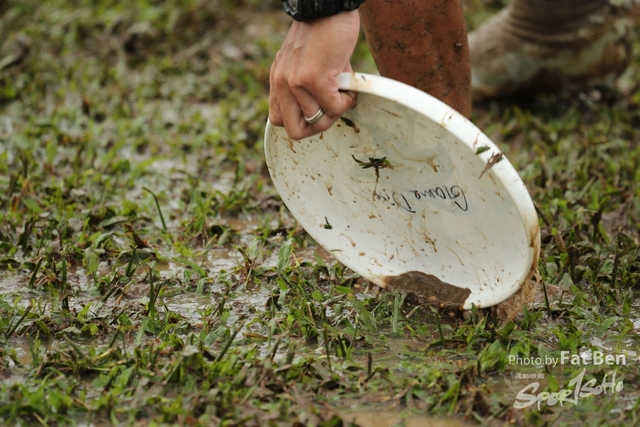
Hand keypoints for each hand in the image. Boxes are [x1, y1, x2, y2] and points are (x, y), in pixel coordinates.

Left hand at [269, 11, 359, 139]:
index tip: (317, 109)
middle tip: (332, 109)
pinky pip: (334, 108)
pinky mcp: (314, 80)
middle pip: (294, 130)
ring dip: (337, 109)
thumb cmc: (322, 32)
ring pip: (318, 121)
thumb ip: (303, 85)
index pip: (278, 120)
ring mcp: (296, 83)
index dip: (301, 122)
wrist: (328, 7)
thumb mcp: (302, 62)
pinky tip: (350, 84)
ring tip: (343, 89)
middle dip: (318, 126)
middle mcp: (282, 84)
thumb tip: (321, 111)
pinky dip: (347, 100)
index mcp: (278, 80)